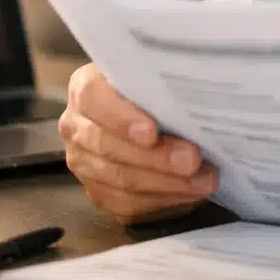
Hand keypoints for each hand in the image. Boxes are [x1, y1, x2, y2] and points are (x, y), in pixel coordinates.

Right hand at [59, 62, 218, 223]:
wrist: (147, 113)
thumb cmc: (155, 89)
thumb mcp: (155, 75)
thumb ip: (162, 83)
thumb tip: (193, 99)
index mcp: (84, 87)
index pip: (93, 99)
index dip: (121, 118)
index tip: (152, 133)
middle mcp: (76, 125)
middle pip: (108, 146)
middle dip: (155, 157)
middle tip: (192, 160)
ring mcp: (83, 162)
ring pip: (119, 180)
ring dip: (166, 183)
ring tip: (203, 179)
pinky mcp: (98, 191)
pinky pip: (125, 204)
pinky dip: (162, 199)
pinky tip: (190, 192)